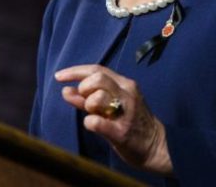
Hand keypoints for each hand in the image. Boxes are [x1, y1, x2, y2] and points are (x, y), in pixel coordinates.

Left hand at [55, 64, 172, 175]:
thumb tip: (65, 90)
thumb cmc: (131, 124)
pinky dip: (90, 122)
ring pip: (98, 97)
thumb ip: (87, 98)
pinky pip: (97, 122)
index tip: (58, 76)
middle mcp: (127, 94)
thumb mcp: (111, 106)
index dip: (75, 71)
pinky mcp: (122, 131)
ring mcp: (126, 112)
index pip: (97, 69)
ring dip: (88, 105)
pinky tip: (94, 125)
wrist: (157, 146)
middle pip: (97, 78)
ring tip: (94, 114)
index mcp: (125, 85)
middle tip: (86, 101)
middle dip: (83, 88)